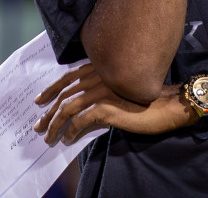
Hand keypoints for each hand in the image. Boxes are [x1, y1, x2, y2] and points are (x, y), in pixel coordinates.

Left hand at [34, 64, 197, 143]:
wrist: (168, 105)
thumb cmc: (148, 99)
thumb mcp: (121, 92)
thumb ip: (102, 94)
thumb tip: (82, 110)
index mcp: (104, 69)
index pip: (70, 76)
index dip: (52, 88)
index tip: (40, 101)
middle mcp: (101, 76)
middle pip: (65, 93)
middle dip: (48, 111)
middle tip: (38, 126)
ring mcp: (103, 90)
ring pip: (68, 107)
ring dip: (55, 124)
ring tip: (49, 138)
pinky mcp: (107, 106)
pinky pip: (80, 119)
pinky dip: (70, 130)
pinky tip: (68, 139)